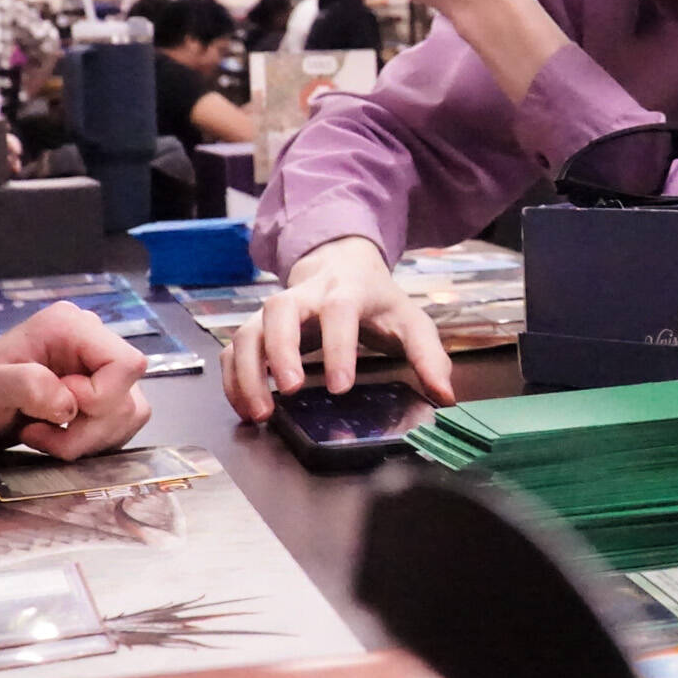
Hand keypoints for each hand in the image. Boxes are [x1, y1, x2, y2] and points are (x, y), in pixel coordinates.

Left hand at [0, 302, 150, 459]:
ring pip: (128, 413)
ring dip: (88, 439)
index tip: (58, 411)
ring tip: (43, 435)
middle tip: (42, 432)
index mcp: (71, 327)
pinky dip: (89, 442)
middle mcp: (90, 344)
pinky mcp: (94, 397)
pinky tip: (52, 437)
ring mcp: (94, 370)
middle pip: (129, 394)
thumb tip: (70, 405)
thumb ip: (27, 385)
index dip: (101, 397)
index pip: (127, 363)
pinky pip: (117, 425)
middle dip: (90, 427)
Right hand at [222, 235, 453, 422]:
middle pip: (280, 311)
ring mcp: (274, 310)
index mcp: (346, 291)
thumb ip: (430, 356)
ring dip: (248, 372)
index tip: (340, 387)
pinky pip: (234, 349)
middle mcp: (304, 296)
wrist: (340, 264)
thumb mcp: (411, 321)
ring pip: (248, 330)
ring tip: (260, 413)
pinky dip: (233, 378)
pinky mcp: (256, 326)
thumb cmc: (376, 300)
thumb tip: (445, 397)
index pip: (339, 312)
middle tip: (289, 391)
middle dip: (281, 351)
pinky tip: (245, 408)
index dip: (337, 347)